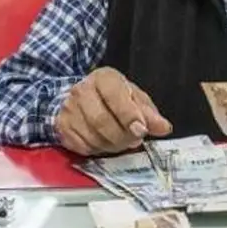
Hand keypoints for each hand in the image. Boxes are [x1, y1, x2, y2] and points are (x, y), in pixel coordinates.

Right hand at [55, 67, 172, 155]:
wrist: (80, 99)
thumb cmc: (113, 97)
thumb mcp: (134, 98)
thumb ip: (149, 113)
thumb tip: (164, 128)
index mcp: (103, 78)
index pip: (115, 96)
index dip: (129, 115)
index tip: (141, 130)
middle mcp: (81, 90)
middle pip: (102, 121)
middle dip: (122, 136)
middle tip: (134, 141)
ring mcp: (68, 109)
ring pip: (92, 137)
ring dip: (112, 145)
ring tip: (121, 141)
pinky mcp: (62, 127)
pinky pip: (83, 147)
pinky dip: (98, 150)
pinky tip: (105, 142)